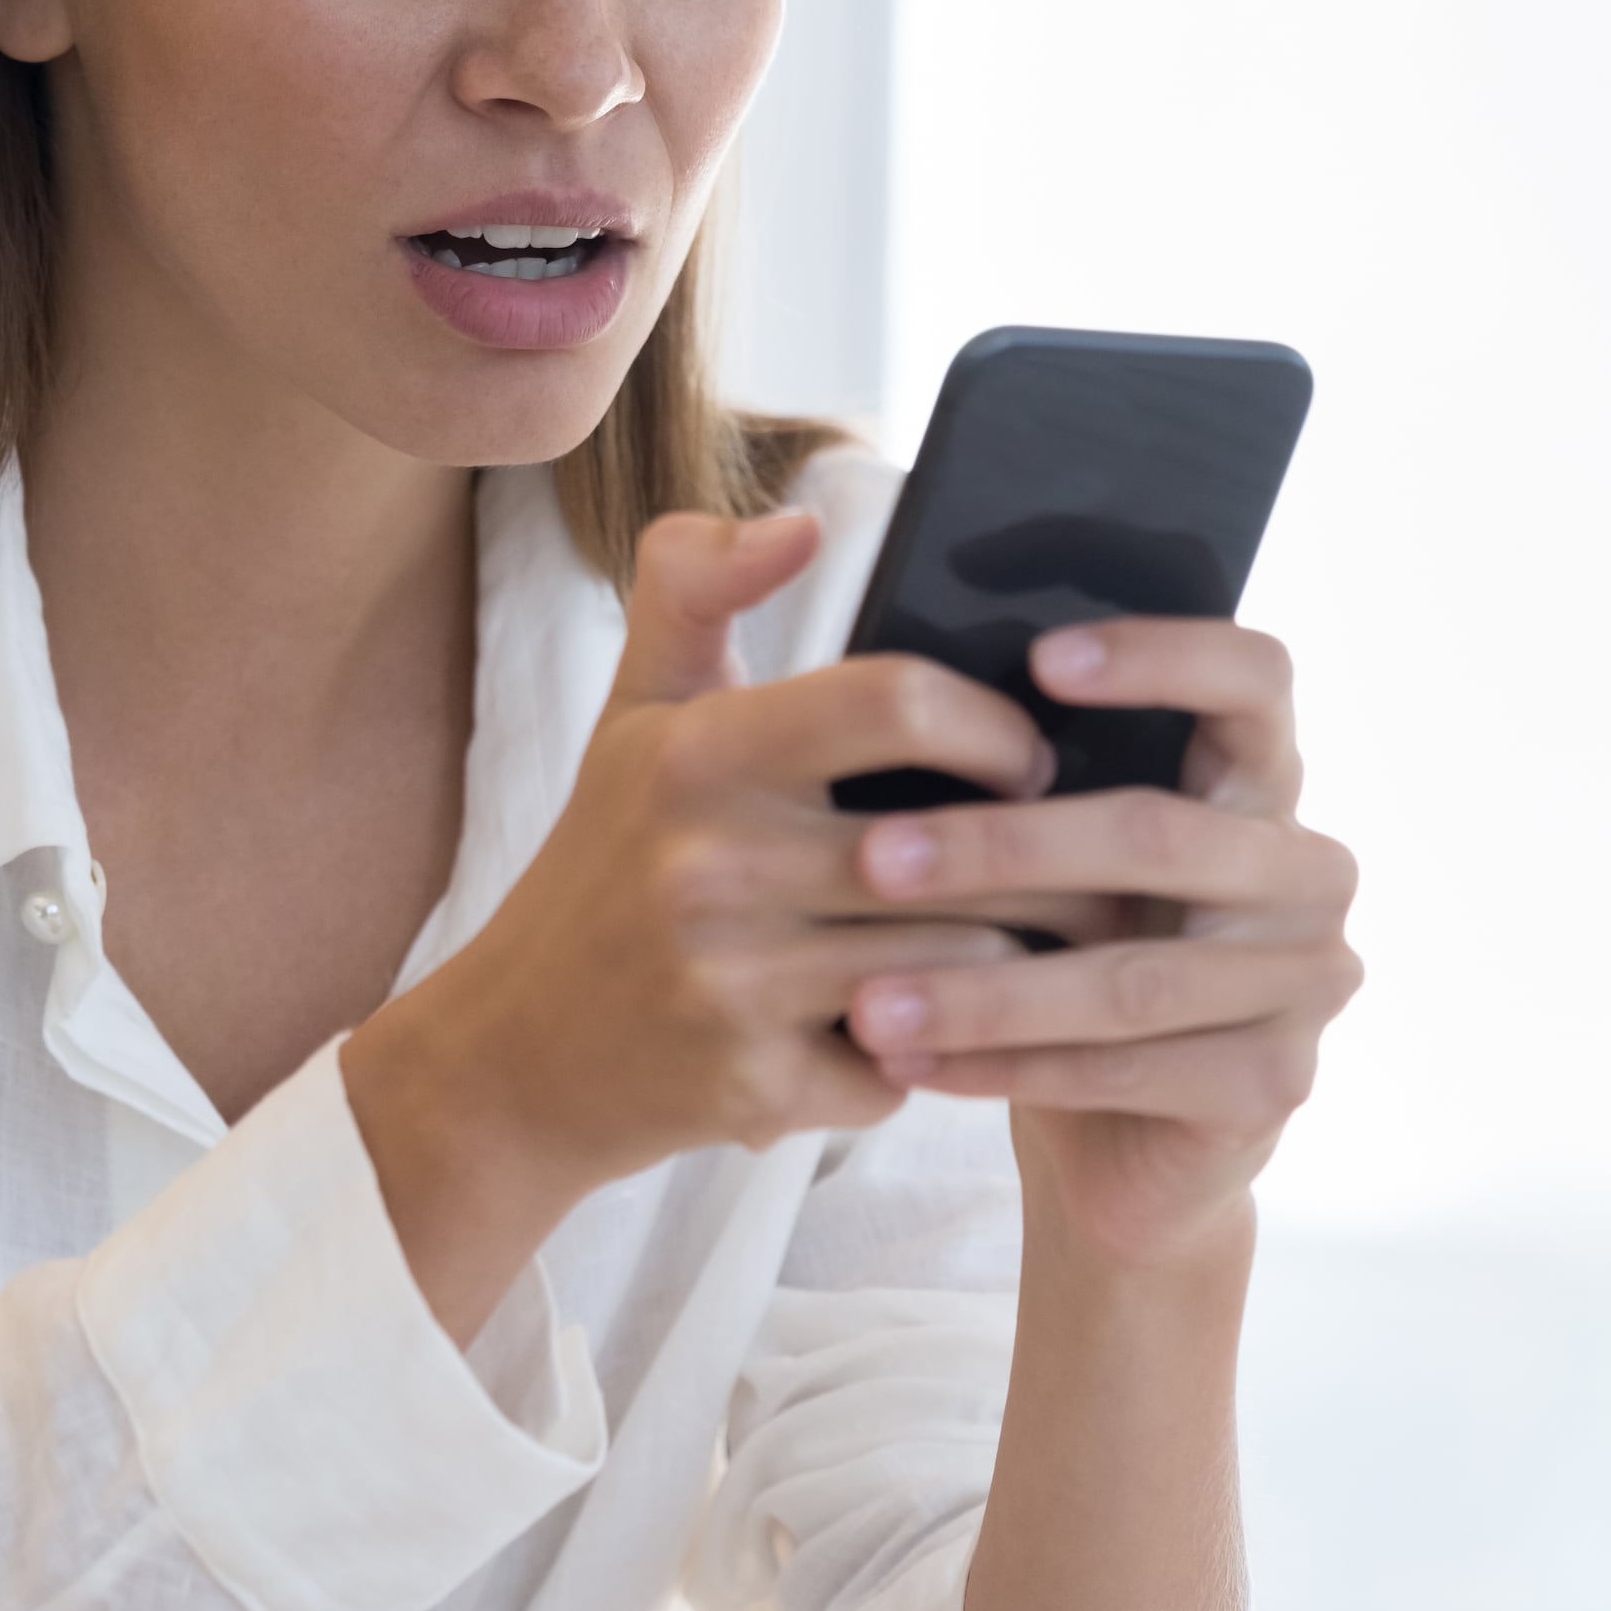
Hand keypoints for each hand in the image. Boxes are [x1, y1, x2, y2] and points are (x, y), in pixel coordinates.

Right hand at [342, 510, 1053, 1338]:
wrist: (515, 1056)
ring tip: (1047, 944)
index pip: (894, 700)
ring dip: (1013, 961)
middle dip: (1046, 863)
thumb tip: (797, 521)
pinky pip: (911, 1066)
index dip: (995, 726)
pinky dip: (933, 1055)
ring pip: (959, 966)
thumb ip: (695, 586)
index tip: (1029, 758)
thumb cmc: (605, 863)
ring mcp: (730, 984)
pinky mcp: (754, 1089)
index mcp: (695, 753)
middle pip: (957, 851)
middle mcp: (708, 864)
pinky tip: (941, 1035)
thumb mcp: (634, 713)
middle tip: (1095, 865)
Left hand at [830, 619, 1357, 1272]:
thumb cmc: (1070, 966)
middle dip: (1002, 847)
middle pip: (1161, 834)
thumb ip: (1037, 792)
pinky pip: (1123, 1069)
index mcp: (1264, 783)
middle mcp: (1307, 872)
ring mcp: (1306, 983)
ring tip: (869, 999)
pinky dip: (1004, 1067)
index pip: (1254, 679)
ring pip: (1129, 978)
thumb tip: (918, 703)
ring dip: (983, 991)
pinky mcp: (1276, 1084)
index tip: (1039, 658)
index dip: (1160, 656)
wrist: (1118, 1150)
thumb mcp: (1059, 870)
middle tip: (872, 859)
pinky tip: (913, 1062)